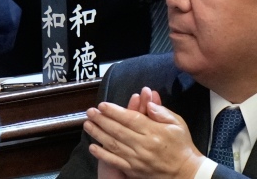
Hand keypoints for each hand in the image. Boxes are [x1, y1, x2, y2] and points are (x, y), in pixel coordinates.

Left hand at [84, 93, 203, 178]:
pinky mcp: (134, 170)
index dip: (114, 111)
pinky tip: (92, 146)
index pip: (130, 119)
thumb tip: (148, 101)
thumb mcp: (177, 124)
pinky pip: (115, 161)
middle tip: (89, 112)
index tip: (102, 105)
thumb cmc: (181, 145)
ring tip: (87, 124)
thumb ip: (161, 112)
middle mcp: (144, 145)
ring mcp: (138, 159)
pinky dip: (102, 154)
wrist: (186, 172)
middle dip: (101, 120)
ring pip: (113, 144)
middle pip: (118, 130)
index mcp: (154, 132)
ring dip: (97, 134)